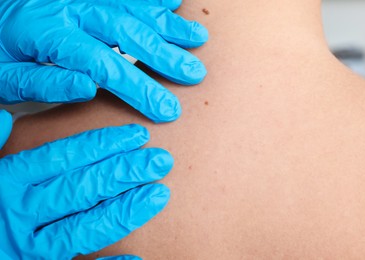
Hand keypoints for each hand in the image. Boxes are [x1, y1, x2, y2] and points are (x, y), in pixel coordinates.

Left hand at [0, 0, 207, 122]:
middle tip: (194, 75)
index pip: (104, 64)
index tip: (166, 110)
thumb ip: (44, 82)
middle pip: (127, 32)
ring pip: (133, 9)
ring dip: (168, 25)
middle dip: (164, 56)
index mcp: (50, 33)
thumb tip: (89, 88)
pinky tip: (175, 2)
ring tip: (198, 39)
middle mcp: (71, 9)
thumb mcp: (6, 76)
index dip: (139, 88)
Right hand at [0, 118, 172, 258]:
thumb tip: (6, 118)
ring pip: (85, 227)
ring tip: (160, 195)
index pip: (65, 157)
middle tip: (161, 160)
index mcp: (9, 180)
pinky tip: (138, 258)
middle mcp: (22, 213)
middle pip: (83, 188)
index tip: (138, 135)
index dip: (104, 144)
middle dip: (125, 173)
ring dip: (125, 211)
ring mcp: (30, 246)